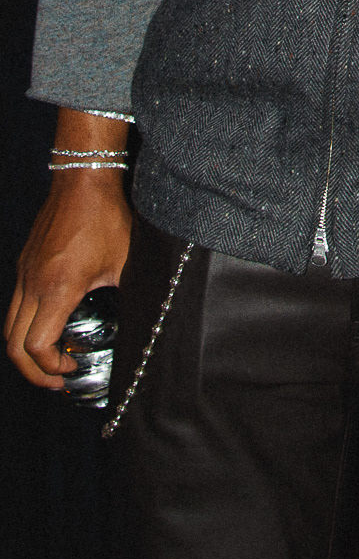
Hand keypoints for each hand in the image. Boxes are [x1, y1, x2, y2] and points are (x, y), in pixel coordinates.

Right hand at [6, 172, 131, 389]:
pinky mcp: (23, 265)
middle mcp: (32, 285)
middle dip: (33, 371)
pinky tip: (52, 324)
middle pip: (13, 346)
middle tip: (58, 377)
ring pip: (9, 326)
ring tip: (52, 358)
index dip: (50, 368)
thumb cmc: (106, 218)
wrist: (82, 181)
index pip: (36, 347)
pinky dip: (26, 325)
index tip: (73, 367)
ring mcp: (23, 274)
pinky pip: (15, 306)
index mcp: (57, 289)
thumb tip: (145, 318)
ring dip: (26, 350)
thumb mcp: (124, 262)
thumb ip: (127, 294)